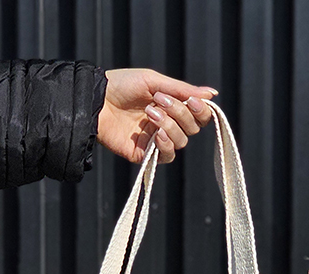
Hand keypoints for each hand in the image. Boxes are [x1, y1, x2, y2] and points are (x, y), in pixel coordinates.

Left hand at [97, 68, 215, 164]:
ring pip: (181, 141)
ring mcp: (156, 140)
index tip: (193, 101)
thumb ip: (183, 90)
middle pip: (192, 128)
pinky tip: (156, 134)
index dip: (201, 110)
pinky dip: (166, 145)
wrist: (96, 100)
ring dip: (169, 125)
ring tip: (149, 113)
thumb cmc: (122, 85)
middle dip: (180, 113)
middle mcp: (167, 124)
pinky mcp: (145, 154)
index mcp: (172, 106)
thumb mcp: (154, 81)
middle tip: (160, 100)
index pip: (198, 115)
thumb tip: (213, 94)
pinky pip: (167, 156)